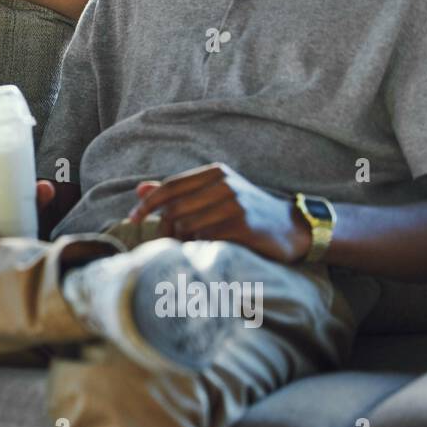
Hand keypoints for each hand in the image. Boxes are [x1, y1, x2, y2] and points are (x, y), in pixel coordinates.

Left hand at [127, 163, 309, 263]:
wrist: (293, 227)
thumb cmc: (247, 211)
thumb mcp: (216, 193)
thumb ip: (180, 191)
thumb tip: (139, 189)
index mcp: (215, 173)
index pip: (170, 186)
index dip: (147, 204)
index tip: (133, 219)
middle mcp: (224, 184)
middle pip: (175, 209)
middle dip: (161, 230)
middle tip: (159, 246)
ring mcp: (234, 204)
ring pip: (187, 226)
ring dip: (179, 242)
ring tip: (182, 251)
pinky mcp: (243, 226)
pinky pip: (205, 240)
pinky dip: (197, 249)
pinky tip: (200, 254)